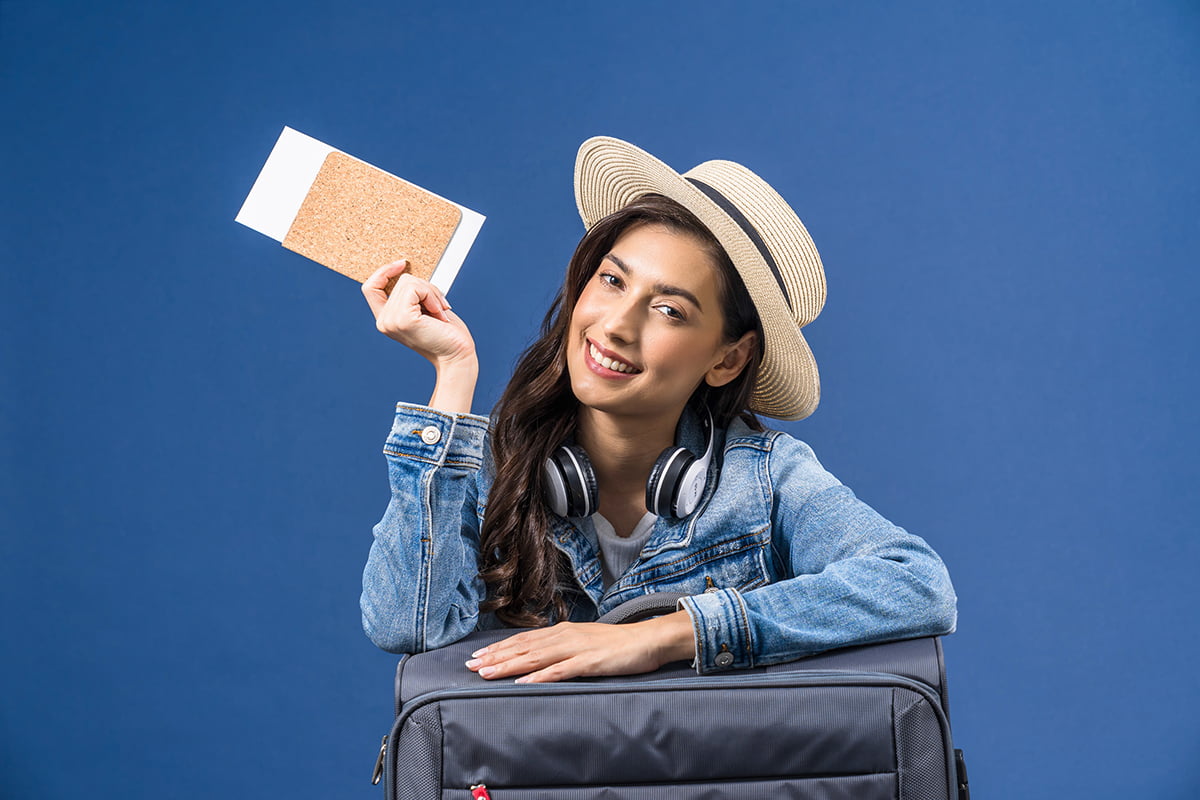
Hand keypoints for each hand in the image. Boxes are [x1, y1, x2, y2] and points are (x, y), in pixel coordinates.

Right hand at [362, 260, 475, 366]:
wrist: (457, 355)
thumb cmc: (447, 333)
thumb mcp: (424, 309)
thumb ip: (412, 295)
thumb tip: (408, 270)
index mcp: (386, 320)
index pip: (370, 288)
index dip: (383, 272)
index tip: (402, 264)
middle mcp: (383, 322)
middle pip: (399, 281)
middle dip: (426, 287)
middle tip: (440, 308)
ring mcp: (391, 321)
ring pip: (408, 282)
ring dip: (431, 292)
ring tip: (440, 313)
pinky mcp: (403, 319)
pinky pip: (415, 288)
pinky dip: (432, 295)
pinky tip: (439, 313)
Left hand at [465, 612, 695, 682]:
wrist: (647, 640)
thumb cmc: (617, 645)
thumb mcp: (584, 643)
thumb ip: (563, 649)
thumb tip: (541, 659)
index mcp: (562, 632)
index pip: (524, 639)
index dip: (499, 647)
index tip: (478, 654)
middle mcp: (564, 636)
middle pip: (523, 647)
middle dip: (495, 657)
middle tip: (470, 665)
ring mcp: (576, 649)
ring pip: (535, 658)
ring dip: (509, 665)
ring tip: (487, 673)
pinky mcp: (589, 662)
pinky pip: (560, 670)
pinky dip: (540, 677)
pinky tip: (524, 683)